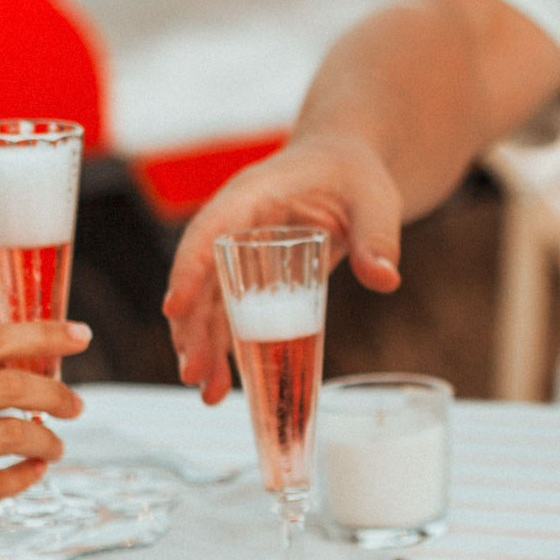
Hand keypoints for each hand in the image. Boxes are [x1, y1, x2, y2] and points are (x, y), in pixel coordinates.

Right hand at [0, 321, 88, 558]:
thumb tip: (27, 359)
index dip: (43, 333)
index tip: (80, 335)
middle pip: (11, 383)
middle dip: (58, 392)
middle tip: (76, 404)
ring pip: (14, 433)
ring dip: (48, 440)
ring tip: (54, 445)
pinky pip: (0, 483)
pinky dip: (28, 475)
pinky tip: (33, 471)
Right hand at [163, 133, 404, 402]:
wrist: (343, 167)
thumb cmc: (353, 174)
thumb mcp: (374, 198)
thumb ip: (377, 235)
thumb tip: (385, 279)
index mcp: (251, 196)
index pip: (209, 232)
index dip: (189, 270)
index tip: (175, 309)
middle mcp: (232, 226)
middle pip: (201, 279)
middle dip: (193, 328)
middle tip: (193, 373)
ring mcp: (237, 255)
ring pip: (208, 304)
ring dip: (202, 347)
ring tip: (205, 392)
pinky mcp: (249, 278)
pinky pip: (228, 315)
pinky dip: (224, 349)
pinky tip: (220, 385)